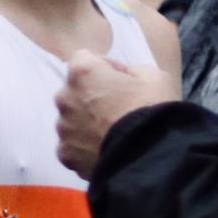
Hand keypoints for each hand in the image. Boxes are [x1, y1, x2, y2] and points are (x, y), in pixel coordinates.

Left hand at [55, 51, 174, 179]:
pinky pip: (73, 146)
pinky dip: (84, 148)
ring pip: (72, 120)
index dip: (104, 69)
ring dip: (86, 123)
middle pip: (74, 91)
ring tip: (111, 135)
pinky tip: (104, 151)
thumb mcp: (154, 76)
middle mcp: (64, 97)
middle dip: (91, 97)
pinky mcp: (66, 154)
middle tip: (116, 110)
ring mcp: (63, 128)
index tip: (120, 82)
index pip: (84, 60)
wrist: (152, 158)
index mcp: (82, 72)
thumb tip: (120, 78)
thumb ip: (129, 71)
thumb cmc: (154, 111)